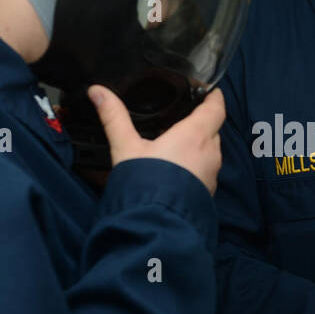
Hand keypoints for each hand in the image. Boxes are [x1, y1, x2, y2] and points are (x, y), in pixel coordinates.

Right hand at [89, 84, 224, 194]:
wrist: (156, 223)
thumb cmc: (145, 182)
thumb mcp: (125, 146)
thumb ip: (114, 117)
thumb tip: (98, 92)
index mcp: (195, 134)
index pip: (216, 108)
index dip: (214, 97)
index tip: (210, 91)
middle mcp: (210, 152)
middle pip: (213, 129)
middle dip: (201, 122)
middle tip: (184, 117)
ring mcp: (211, 174)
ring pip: (210, 151)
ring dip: (198, 146)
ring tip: (177, 144)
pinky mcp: (207, 191)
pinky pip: (206, 171)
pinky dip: (195, 165)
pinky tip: (177, 169)